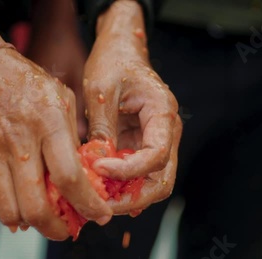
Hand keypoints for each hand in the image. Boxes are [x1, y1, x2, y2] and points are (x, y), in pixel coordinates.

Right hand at [0, 0, 111, 239]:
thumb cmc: (28, 82)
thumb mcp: (63, 100)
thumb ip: (74, 139)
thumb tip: (84, 176)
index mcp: (48, 124)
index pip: (69, 178)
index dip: (88, 204)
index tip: (100, 215)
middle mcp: (18, 143)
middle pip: (35, 207)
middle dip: (56, 229)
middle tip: (67, 230)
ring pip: (9, 212)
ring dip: (30, 224)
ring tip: (43, 219)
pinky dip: (7, 210)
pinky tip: (20, 203)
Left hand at [83, 1, 181, 213]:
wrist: (121, 50)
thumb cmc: (114, 61)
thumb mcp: (101, 89)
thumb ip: (102, 126)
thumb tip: (96, 164)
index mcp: (163, 114)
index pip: (157, 155)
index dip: (129, 170)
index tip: (98, 169)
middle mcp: (166, 132)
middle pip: (162, 179)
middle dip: (134, 196)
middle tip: (102, 205)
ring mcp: (154, 141)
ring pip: (150, 182)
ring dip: (126, 194)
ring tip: (97, 199)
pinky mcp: (140, 145)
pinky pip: (135, 174)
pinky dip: (119, 185)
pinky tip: (98, 189)